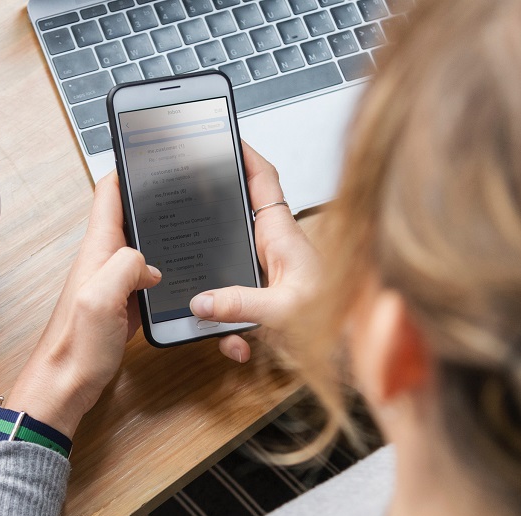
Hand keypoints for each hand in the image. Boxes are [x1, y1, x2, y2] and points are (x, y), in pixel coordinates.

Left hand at [5, 173, 160, 438]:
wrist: (64, 387)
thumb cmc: (75, 349)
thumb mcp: (100, 300)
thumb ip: (124, 267)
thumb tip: (148, 261)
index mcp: (97, 252)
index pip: (108, 196)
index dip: (127, 168)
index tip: (150, 148)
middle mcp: (103, 262)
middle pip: (129, 217)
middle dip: (153, 197)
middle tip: (184, 182)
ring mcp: (113, 284)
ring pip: (141, 247)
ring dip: (160, 234)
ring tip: (191, 220)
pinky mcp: (122, 306)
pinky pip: (146, 279)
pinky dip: (165, 270)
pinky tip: (183, 275)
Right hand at [188, 142, 320, 363]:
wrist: (359, 344)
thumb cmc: (339, 317)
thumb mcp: (283, 310)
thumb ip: (240, 304)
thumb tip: (202, 301)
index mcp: (282, 235)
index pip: (262, 180)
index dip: (244, 155)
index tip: (223, 139)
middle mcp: (275, 249)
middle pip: (237, 220)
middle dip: (212, 222)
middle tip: (187, 213)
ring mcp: (270, 272)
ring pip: (230, 270)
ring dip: (220, 299)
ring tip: (219, 322)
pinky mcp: (268, 297)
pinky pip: (237, 307)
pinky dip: (234, 329)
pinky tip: (239, 346)